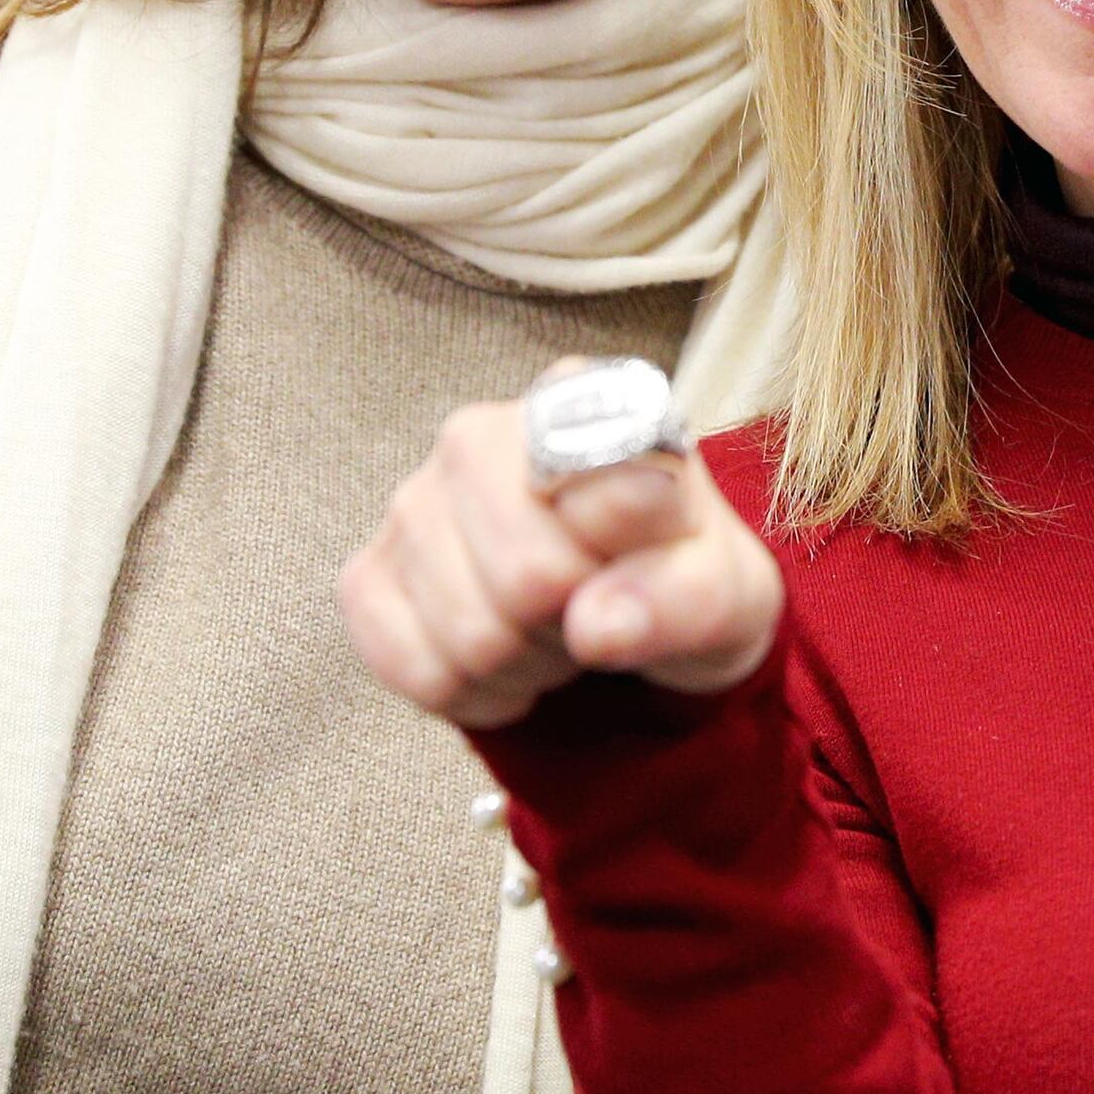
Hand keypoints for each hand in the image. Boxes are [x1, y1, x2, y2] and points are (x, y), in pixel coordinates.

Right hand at [341, 389, 782, 731]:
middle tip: (593, 607)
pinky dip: (466, 692)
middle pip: (523, 579)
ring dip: (523, 665)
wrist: (632, 613)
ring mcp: (412, 502)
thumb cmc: (680, 576)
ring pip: (465, 634)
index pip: (603, 506)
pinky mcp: (369, 574)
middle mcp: (479, 433)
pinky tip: (501, 659)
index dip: (630, 568)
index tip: (640, 563)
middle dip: (572, 624)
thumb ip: (682, 597)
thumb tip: (596, 625)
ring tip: (550, 630)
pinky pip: (406, 666)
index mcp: (579, 401)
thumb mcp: (724, 587)